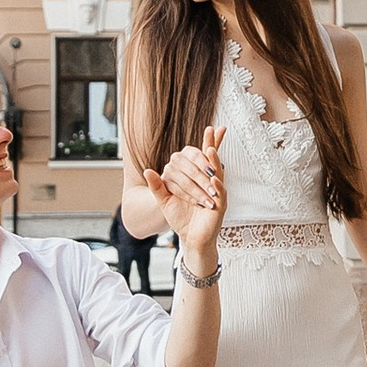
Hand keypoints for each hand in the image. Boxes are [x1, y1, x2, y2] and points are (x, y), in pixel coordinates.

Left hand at [148, 126, 226, 272]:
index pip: (202, 159)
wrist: (191, 239)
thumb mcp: (166, 201)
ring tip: (210, 149)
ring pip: (217, 174)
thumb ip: (158, 186)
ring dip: (215, 161)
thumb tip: (146, 170)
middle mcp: (210, 184)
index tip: (208, 128)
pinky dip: (217, 184)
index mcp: (199, 180)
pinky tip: (213, 177)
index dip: (206, 144)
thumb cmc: (181, 219)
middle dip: (212, 145)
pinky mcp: (220, 205)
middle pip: (212, 161)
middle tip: (212, 129)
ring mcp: (217, 193)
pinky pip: (220, 191)